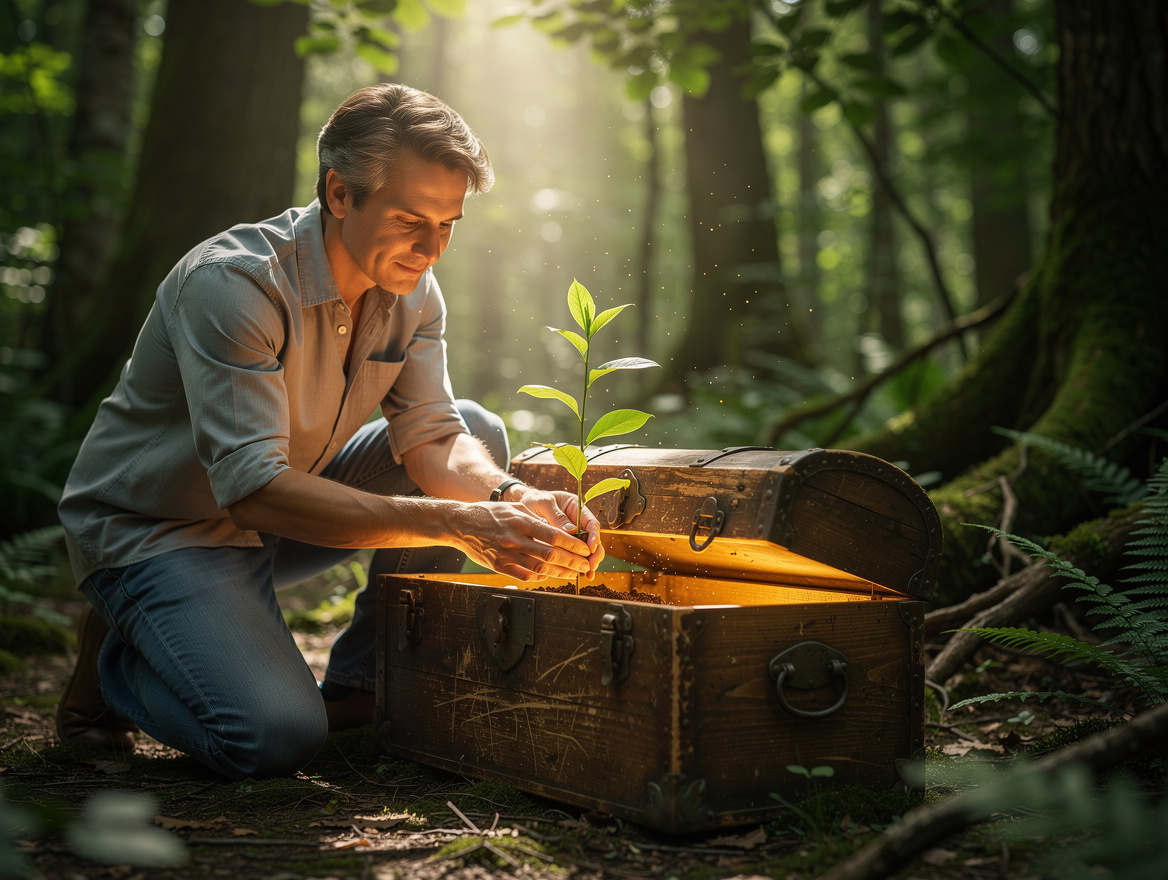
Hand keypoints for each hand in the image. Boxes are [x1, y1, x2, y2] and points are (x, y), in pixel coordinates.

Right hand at [450, 498, 600, 581]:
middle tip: (584, 564)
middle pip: (550, 554)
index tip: (584, 548)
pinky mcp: (498, 566)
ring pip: (540, 567)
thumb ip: (536, 519)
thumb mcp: (515, 508)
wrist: (461, 523)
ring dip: (560, 572)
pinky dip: (540, 576)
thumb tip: (560, 530)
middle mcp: (514, 539)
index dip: (573, 544)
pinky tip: (550, 574)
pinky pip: (524, 575)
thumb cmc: (490, 514)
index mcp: (521, 521)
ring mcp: (506, 554)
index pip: (554, 535)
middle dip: (572, 561)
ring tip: (573, 572)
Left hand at [513, 488, 604, 578]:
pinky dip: (576, 564)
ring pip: (586, 549)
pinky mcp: (565, 543)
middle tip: (590, 566)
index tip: (591, 549)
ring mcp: (573, 533)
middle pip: (593, 538)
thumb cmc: (535, 500)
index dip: (594, 536)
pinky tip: (577, 574)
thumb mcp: (544, 503)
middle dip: (594, 553)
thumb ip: (557, 515)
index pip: (591, 523)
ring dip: (588, 562)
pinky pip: (574, 554)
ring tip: (587, 574)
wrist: (524, 504)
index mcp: (577, 507)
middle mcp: (579, 521)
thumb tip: (572, 530)